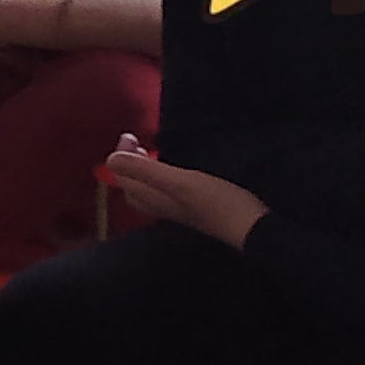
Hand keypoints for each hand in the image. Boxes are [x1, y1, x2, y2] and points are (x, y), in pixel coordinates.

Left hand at [103, 135, 267, 250]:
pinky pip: (164, 191)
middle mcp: (159, 205)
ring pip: (147, 189)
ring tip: (149, 151)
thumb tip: (110, 159)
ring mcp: (176, 209)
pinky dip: (159, 177)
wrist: (253, 228)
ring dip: (143, 168)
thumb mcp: (180, 182)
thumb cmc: (216, 202)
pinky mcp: (192, 208)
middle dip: (127, 161)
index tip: (131, 135)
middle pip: (131, 184)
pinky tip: (173, 170)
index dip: (120, 154)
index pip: (121, 177)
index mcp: (151, 198)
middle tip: (135, 140)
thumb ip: (145, 171)